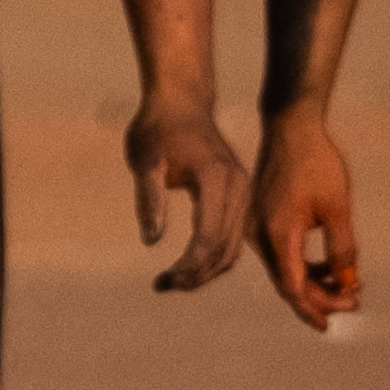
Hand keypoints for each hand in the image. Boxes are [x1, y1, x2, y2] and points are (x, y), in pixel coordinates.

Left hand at [125, 83, 250, 296]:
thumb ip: (149, 198)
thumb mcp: (144, 160)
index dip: (186, 266)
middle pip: (224, 248)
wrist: (181, 103)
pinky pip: (235, 237)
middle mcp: (239, 187)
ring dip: (206, 271)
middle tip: (163, 286)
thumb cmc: (157, 129)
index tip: (161, 282)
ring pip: (234, 247)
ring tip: (173, 281)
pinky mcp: (242, 196)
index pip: (207, 237)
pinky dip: (216, 257)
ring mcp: (245, 192)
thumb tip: (151, 240)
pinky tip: (190, 266)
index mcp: (215, 178)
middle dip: (195, 275)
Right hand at [249, 111, 361, 333]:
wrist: (290, 127)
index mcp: (277, 233)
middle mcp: (259, 235)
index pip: (293, 287)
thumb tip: (349, 283)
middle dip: (320, 298)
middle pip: (287, 282)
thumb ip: (343, 249)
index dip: (315, 308)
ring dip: (312, 283)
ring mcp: (255, 228)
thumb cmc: (316, 163)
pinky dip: (302, 265)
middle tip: (353, 302)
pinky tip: (326, 268)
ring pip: (284, 269)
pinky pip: (280, 254)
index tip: (337, 320)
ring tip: (345, 288)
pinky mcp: (259, 220)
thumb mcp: (338, 208)